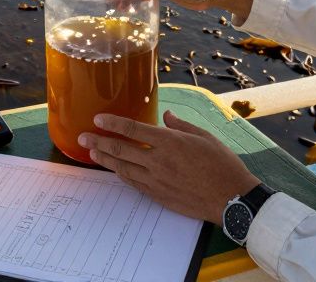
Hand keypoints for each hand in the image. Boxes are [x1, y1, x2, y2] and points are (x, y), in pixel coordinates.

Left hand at [79, 110, 260, 223]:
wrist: (231, 198)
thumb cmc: (222, 164)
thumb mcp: (205, 137)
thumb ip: (181, 125)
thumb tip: (166, 116)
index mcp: (170, 142)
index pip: (133, 129)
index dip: (113, 123)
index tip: (98, 119)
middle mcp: (159, 161)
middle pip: (122, 149)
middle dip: (100, 142)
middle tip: (84, 137)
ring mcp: (157, 180)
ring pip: (124, 168)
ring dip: (106, 160)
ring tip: (92, 153)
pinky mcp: (159, 195)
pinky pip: (134, 183)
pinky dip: (122, 175)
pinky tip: (115, 170)